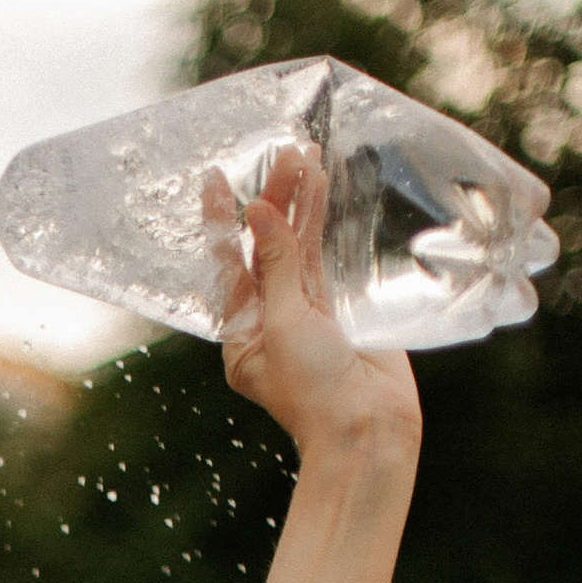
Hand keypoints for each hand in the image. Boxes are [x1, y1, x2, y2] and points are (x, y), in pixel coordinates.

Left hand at [205, 148, 420, 461]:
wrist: (366, 428)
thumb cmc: (314, 391)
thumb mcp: (285, 325)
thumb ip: (276, 267)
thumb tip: (259, 213)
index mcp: (241, 334)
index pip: (226, 266)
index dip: (222, 221)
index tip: (215, 178)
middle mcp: (269, 321)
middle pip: (265, 250)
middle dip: (273, 201)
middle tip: (284, 154)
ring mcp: (306, 315)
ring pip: (298, 249)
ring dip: (301, 204)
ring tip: (306, 156)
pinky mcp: (341, 311)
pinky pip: (326, 259)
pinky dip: (324, 224)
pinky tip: (324, 188)